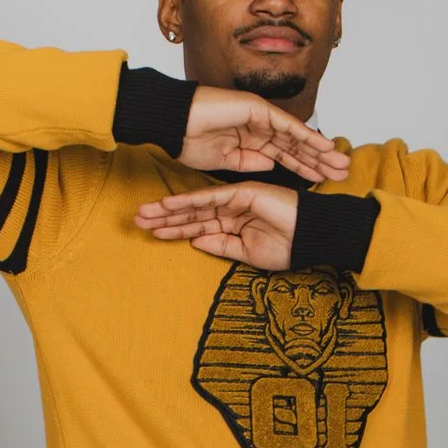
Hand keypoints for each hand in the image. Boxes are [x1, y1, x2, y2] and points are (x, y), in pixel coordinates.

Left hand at [134, 179, 302, 267]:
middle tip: (137, 220)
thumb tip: (194, 242)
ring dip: (169, 210)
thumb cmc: (286, 248)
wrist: (310, 239)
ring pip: (195, 206)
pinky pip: (211, 199)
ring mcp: (235, 200)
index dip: (174, 230)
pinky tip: (169, 205)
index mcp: (231, 224)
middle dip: (164, 218)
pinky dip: (189, 202)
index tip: (151, 233)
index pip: (197, 227)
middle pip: (190, 214)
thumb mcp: (246, 253)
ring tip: (145, 213)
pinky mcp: (242, 193)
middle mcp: (229, 210)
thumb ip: (221, 246)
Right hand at [176, 88, 349, 185]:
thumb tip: (272, 165)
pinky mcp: (258, 108)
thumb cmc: (189, 140)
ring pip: (296, 136)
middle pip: (295, 146)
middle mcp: (259, 126)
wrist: (173, 123)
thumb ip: (249, 162)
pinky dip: (306, 136)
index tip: (322, 180)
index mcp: (250, 139)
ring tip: (340, 162)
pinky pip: (287, 125)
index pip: (284, 155)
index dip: (303, 167)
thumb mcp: (223, 161)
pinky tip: (324, 146)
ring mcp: (260, 115)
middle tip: (342, 172)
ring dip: (319, 149)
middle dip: (319, 160)